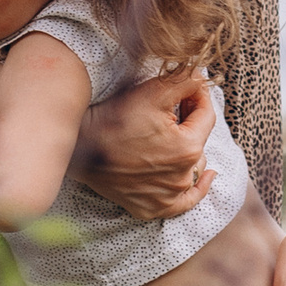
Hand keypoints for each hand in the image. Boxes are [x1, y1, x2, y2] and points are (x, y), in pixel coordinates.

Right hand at [72, 71, 216, 217]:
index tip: (186, 84)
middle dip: (189, 120)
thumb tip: (203, 78)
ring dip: (187, 148)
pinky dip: (196, 189)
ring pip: (192, 165)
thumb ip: (186, 81)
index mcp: (188, 149)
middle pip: (198, 139)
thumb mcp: (154, 91)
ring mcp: (167, 196)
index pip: (206, 114)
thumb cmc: (114, 118)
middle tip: (171, 105)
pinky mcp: (152, 207)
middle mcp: (182, 177)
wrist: (78, 145)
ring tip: (168, 132)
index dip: (197, 95)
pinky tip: (207, 176)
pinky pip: (185, 201)